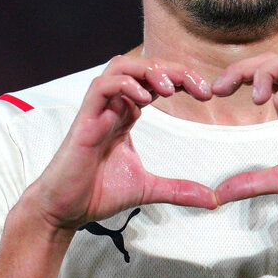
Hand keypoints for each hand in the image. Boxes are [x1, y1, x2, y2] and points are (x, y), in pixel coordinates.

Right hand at [25, 56, 217, 229]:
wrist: (65, 210)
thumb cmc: (97, 193)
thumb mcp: (148, 189)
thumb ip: (179, 189)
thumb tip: (213, 200)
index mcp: (127, 114)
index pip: (157, 81)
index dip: (183, 79)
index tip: (207, 94)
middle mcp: (113, 106)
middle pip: (143, 67)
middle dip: (174, 70)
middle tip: (200, 88)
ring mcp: (98, 110)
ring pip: (120, 66)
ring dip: (148, 70)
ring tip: (170, 89)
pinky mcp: (84, 120)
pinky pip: (101, 87)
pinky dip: (123, 85)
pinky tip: (143, 100)